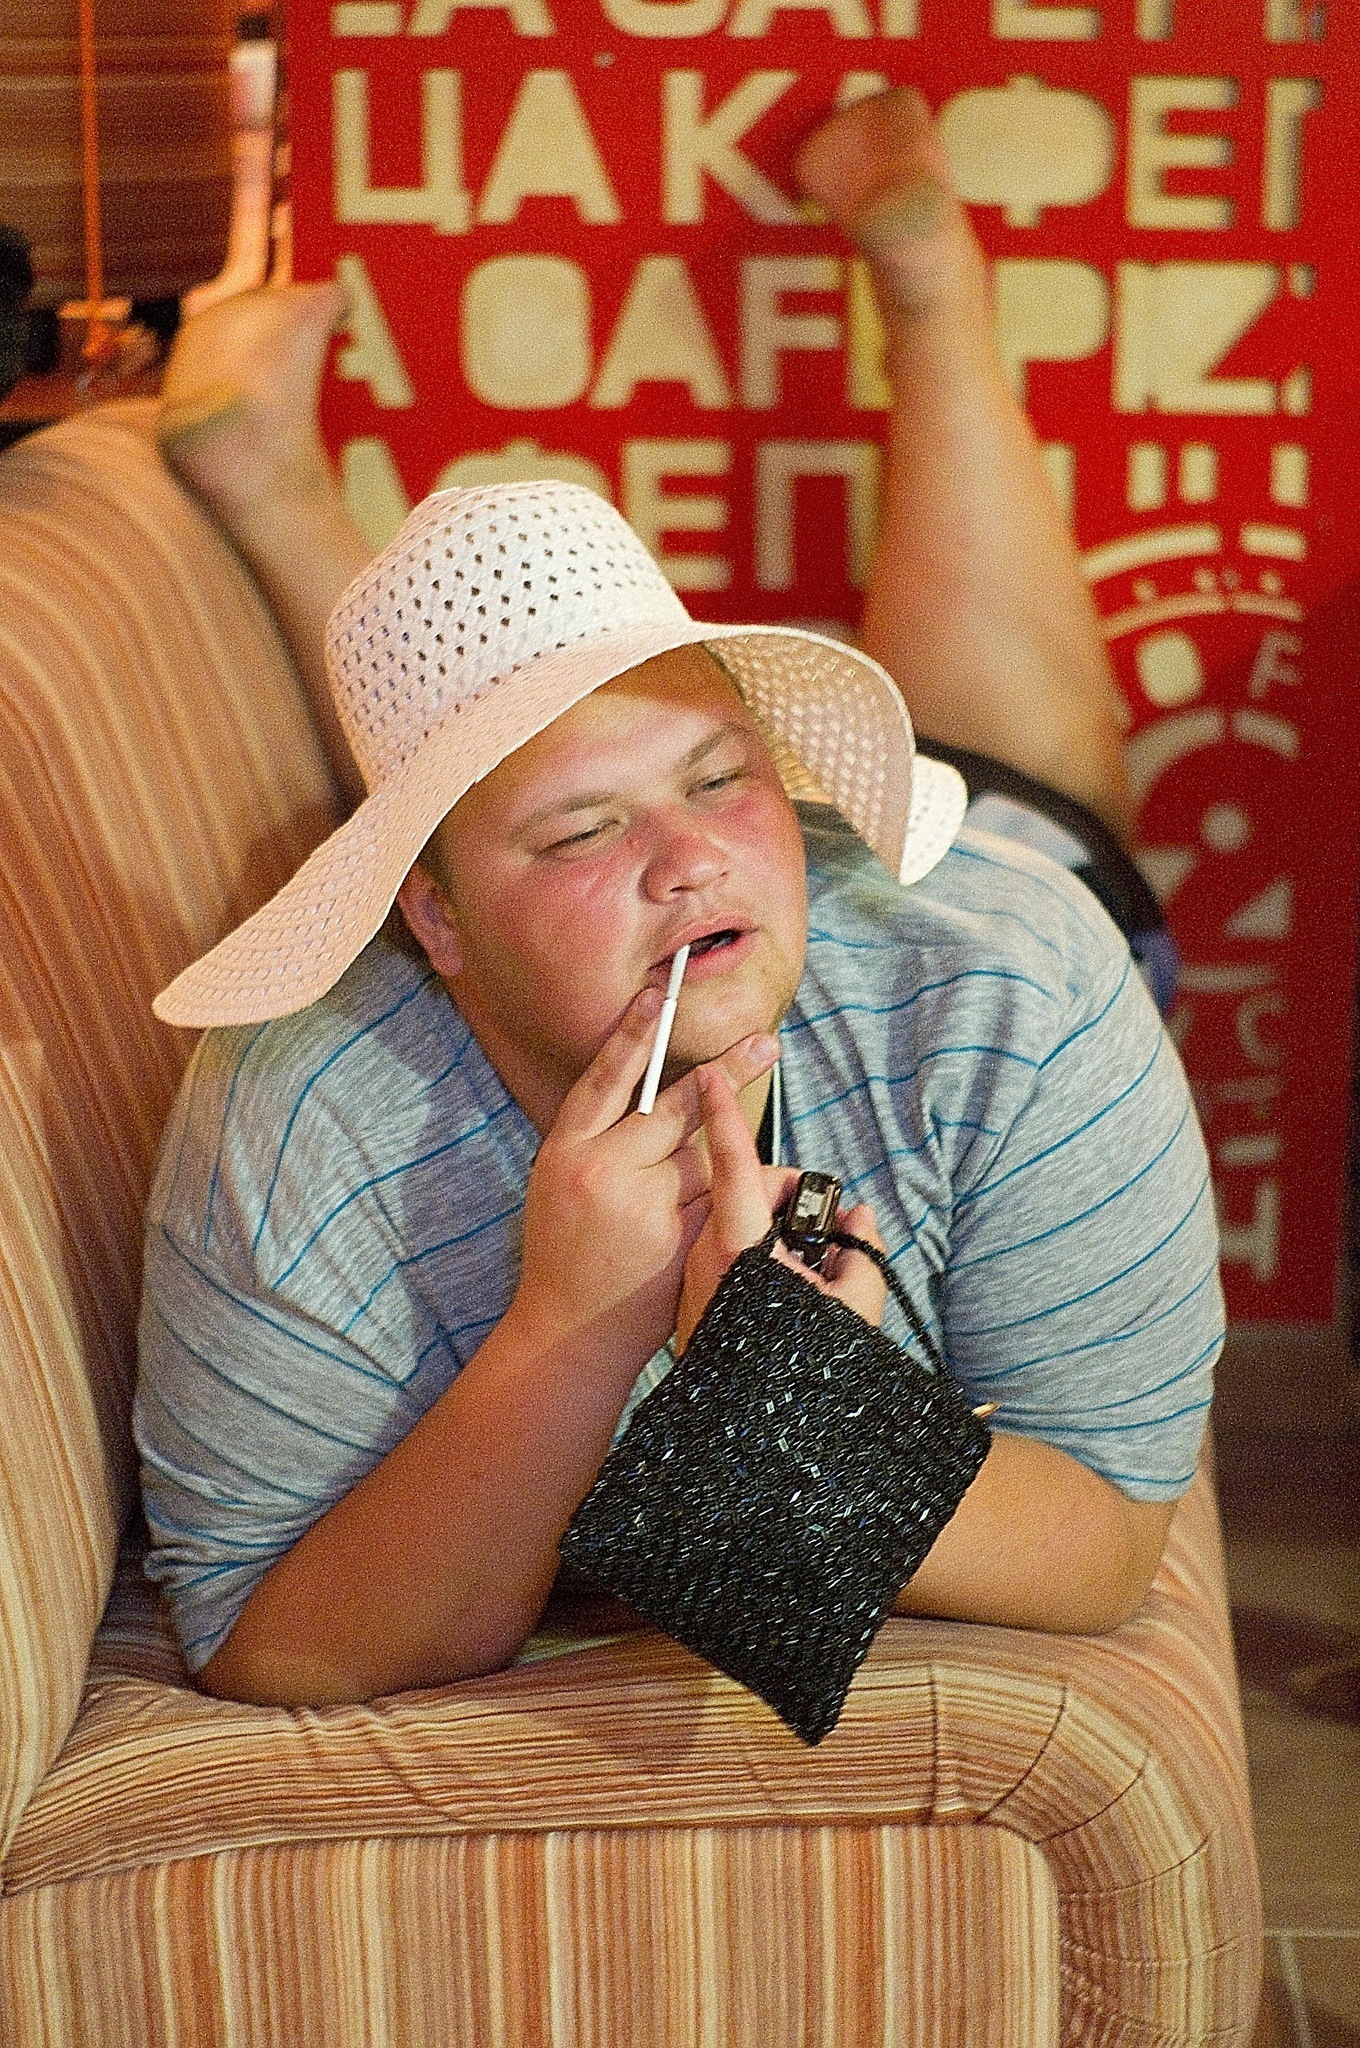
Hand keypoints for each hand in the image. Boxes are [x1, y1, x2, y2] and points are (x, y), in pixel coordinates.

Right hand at [512, 991, 778, 1370]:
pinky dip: (736, 1196)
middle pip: (674, 1109)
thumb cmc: (565, 1246)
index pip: (605, 1079)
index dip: (633, 1035)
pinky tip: (754, 1194)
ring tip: (737, 1151)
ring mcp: (642, 1209)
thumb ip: (601, 1136)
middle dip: (725, 1074)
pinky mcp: (678, 1243)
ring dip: (727, 1151)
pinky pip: (722, 1201)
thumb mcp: (560, 1180)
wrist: (569, 1332)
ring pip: (705, 1157)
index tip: (661, 997)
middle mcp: (602, 1173)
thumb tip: (654, 1079)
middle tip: (765, 1043)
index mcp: (565, 1151)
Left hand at [676, 1066, 888, 1350]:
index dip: (725, 1115)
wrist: (750, 1446)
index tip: (710, 1071)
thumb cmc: (804, 1374)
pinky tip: (781, 1292)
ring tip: (809, 1273)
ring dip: (769, 1230)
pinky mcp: (695, 1307)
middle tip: (823, 1226)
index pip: (731, 1164)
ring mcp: (696, 1284)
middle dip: (781, 1194)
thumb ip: (861, 1253)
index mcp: (739, 1248)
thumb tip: (858, 1219)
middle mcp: (708, 1258)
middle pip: (742, 1195)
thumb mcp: (853, 1309)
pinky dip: (753, 1259)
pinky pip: (724, 1260)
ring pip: (733, 1229)